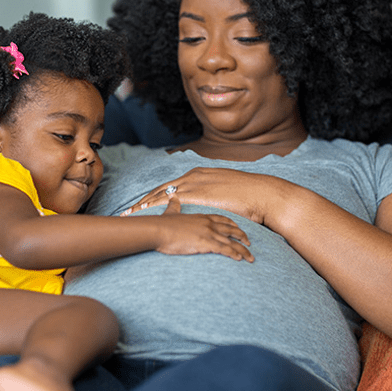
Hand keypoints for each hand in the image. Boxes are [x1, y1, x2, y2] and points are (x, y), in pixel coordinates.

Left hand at [121, 167, 267, 223]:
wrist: (262, 194)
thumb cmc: (248, 196)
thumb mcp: (226, 189)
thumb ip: (213, 193)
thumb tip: (209, 201)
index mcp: (199, 174)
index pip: (171, 186)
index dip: (155, 195)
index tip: (143, 203)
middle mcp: (193, 176)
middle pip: (161, 189)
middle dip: (144, 200)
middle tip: (129, 210)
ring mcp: (194, 184)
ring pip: (161, 195)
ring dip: (144, 205)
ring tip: (130, 214)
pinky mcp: (198, 195)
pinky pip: (169, 203)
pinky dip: (155, 209)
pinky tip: (146, 216)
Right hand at [151, 194, 253, 261]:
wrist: (158, 230)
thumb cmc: (162, 224)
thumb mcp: (170, 212)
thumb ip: (174, 206)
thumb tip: (173, 199)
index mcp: (202, 216)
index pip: (222, 219)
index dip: (232, 224)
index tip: (239, 229)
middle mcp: (208, 224)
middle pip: (231, 229)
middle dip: (242, 236)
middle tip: (250, 243)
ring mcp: (208, 233)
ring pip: (231, 242)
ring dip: (243, 250)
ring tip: (250, 257)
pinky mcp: (206, 243)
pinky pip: (224, 249)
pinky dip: (234, 254)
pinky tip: (239, 259)